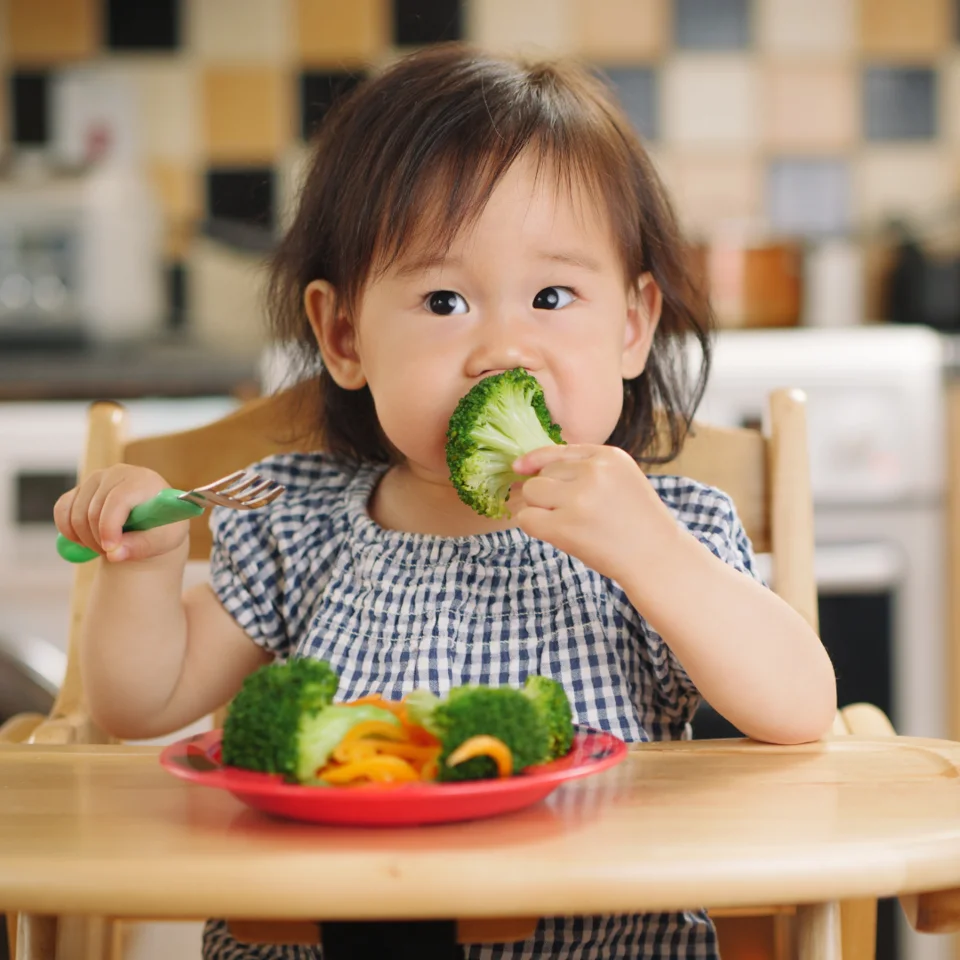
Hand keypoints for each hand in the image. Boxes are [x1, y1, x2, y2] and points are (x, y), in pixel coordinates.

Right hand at [54, 465, 186, 563]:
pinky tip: (84, 540)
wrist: (153, 519)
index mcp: (143, 481)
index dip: (109, 526)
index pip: (118, 499)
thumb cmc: (162, 527)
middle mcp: (118, 473)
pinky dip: (68, 530)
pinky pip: (62, 510)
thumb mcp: (163, 540)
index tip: (110, 549)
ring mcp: (96, 478)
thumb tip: (114, 554)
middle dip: (99, 539)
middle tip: (112, 552)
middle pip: (94, 510)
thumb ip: (141, 547)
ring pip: (76, 513)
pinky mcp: (80, 488)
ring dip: (85, 538)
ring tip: (106, 546)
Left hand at [512, 444, 679, 581]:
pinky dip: (533, 525)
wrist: (658, 558)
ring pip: (532, 492)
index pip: (558, 450)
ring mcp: (579, 499)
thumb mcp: (621, 479)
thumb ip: (585, 469)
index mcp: (609, 456)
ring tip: (564, 522)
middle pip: (542, 473)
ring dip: (538, 508)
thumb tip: (528, 467)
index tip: (520, 467)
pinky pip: (527, 518)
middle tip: (569, 513)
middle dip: (546, 492)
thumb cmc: (637, 523)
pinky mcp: (566, 527)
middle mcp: (593, 472)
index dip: (536, 460)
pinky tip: (553, 534)